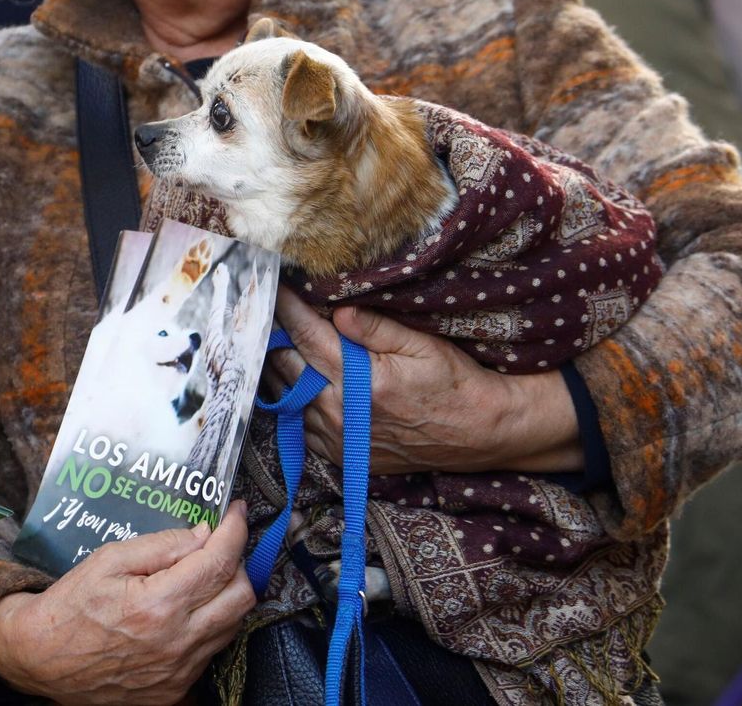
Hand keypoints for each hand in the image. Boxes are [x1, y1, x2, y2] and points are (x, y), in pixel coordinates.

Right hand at [0, 502, 254, 704]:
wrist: (41, 659)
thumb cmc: (71, 605)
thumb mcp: (109, 559)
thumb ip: (162, 545)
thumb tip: (204, 535)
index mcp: (158, 605)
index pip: (219, 561)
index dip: (235, 530)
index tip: (237, 511)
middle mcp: (177, 642)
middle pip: (242, 596)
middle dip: (239, 562)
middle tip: (219, 545)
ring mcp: (179, 672)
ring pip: (232, 625)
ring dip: (226, 594)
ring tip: (202, 575)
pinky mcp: (175, 690)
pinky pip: (211, 651)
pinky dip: (209, 624)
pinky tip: (187, 610)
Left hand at [267, 291, 581, 474]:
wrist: (477, 434)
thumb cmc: (453, 383)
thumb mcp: (422, 345)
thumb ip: (374, 327)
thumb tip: (335, 309)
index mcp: (358, 380)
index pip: (306, 335)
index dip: (286, 308)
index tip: (273, 287)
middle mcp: (339, 412)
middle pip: (285, 366)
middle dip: (273, 335)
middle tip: (264, 309)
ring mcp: (337, 438)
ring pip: (286, 397)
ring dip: (279, 368)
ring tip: (273, 340)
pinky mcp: (340, 455)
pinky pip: (299, 425)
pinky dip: (291, 401)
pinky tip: (295, 380)